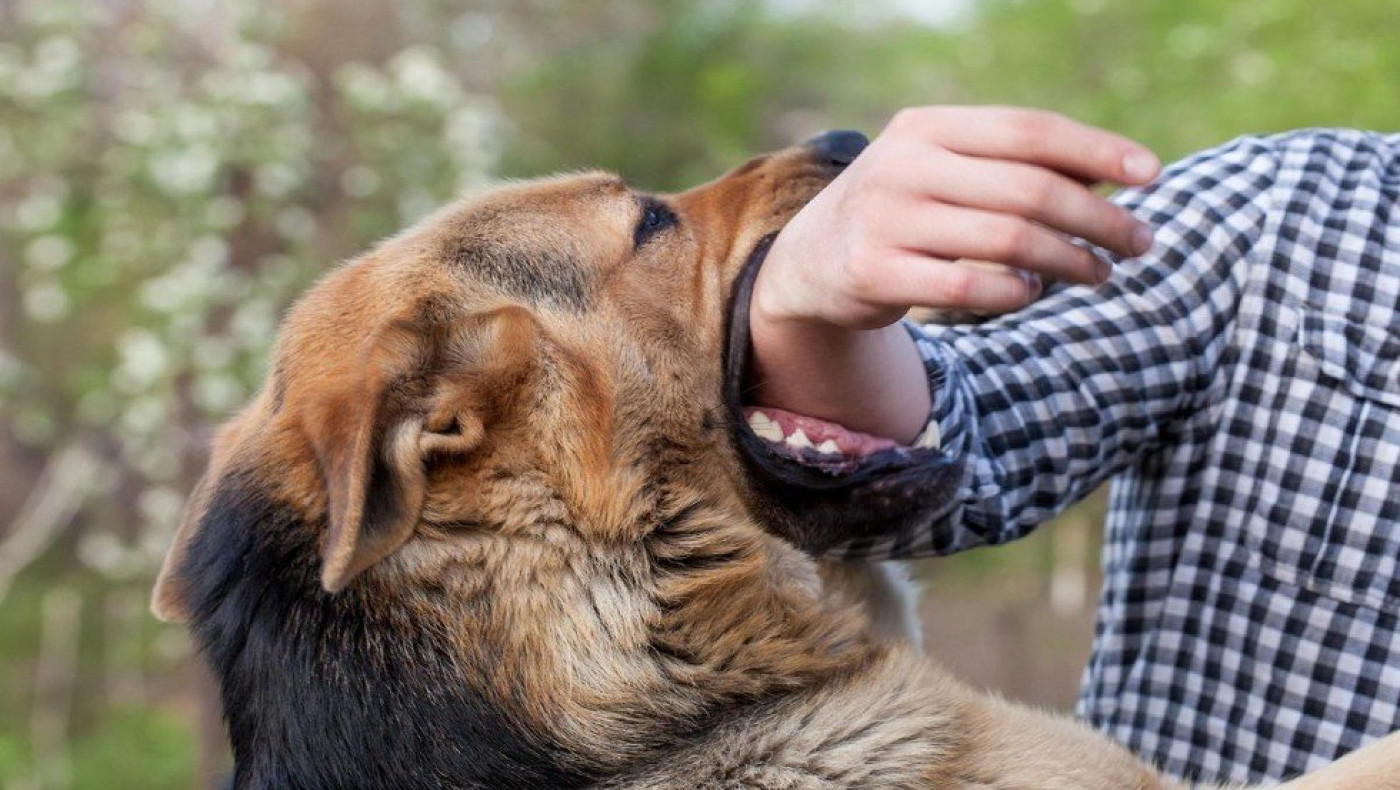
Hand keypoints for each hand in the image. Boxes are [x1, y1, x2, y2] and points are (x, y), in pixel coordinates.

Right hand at [748, 107, 1160, 442]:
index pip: (1029, 131)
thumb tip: (1116, 175)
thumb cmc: (902, 210)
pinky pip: (971, 288)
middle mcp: (903, 166)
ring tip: (1100, 272)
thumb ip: (1011, 166)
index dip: (1097, 151)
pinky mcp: (874, 274)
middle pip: (1029, 189)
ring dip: (1071, 261)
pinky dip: (1014, 293)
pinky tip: (1031, 293)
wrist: (810, 262)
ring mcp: (886, 221)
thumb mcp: (943, 170)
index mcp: (926, 127)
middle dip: (1099, 218)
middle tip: (1140, 243)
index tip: (1151, 176)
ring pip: (1009, 241)